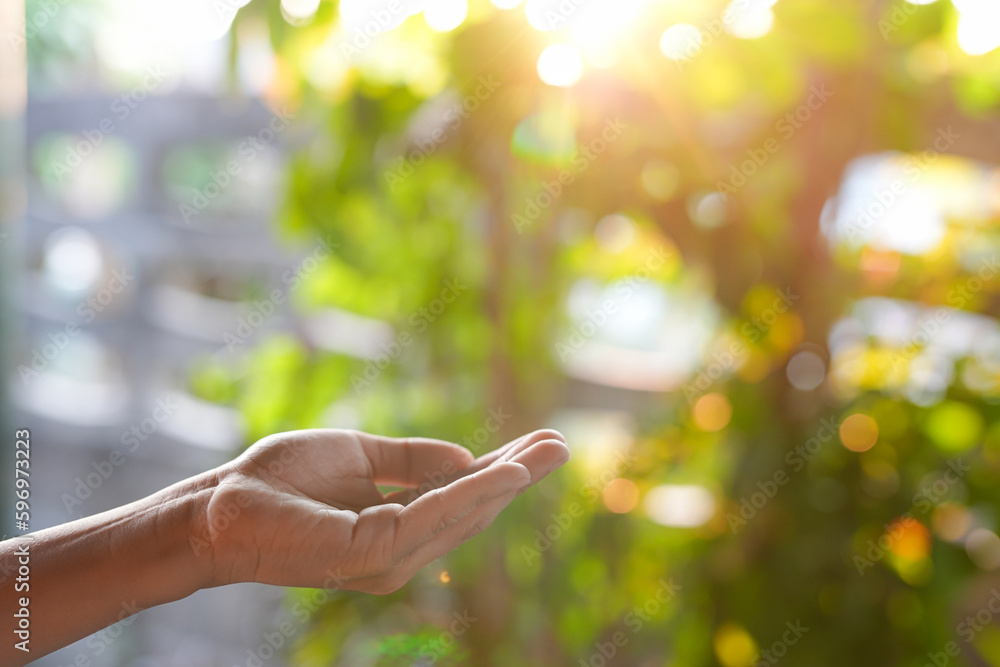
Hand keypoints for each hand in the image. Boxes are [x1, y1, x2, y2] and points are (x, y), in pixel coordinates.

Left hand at [202, 428, 568, 592]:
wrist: (218, 507)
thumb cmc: (278, 481)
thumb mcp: (358, 456)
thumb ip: (409, 459)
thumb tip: (464, 453)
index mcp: (395, 525)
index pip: (458, 497)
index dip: (500, 470)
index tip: (539, 444)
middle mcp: (399, 550)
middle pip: (472, 510)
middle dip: (518, 476)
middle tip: (562, 445)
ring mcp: (388, 558)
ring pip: (463, 514)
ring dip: (508, 480)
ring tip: (550, 450)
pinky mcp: (372, 555)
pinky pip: (434, 516)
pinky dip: (473, 491)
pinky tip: (505, 469)